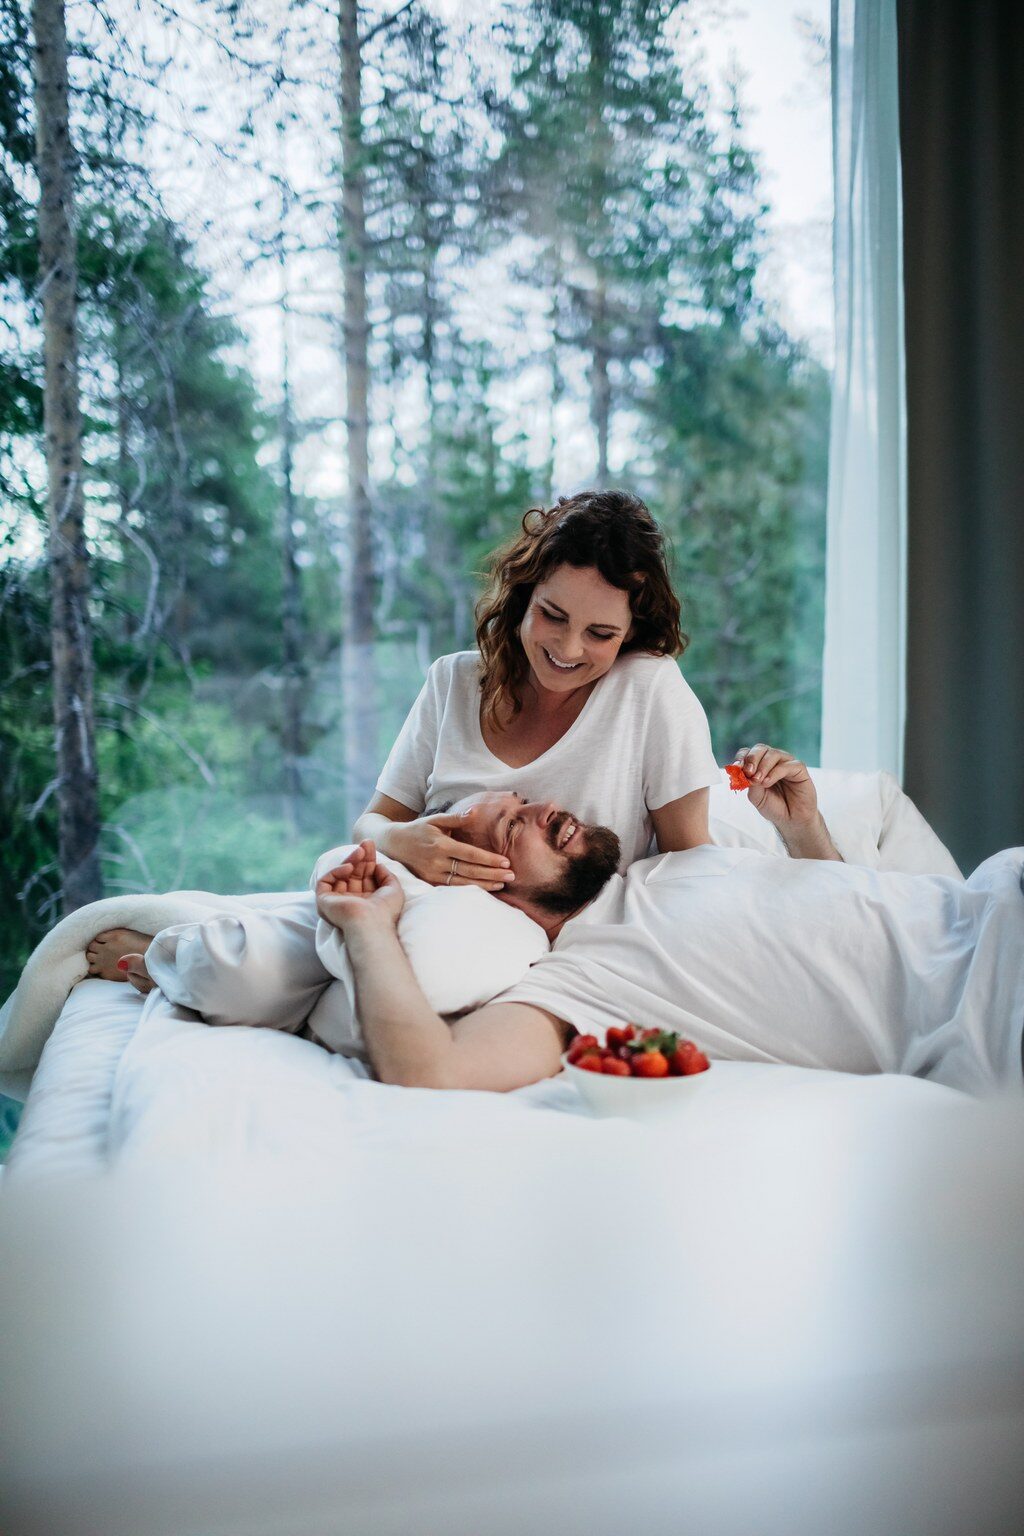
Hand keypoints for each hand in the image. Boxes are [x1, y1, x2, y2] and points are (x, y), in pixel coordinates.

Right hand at [315, 840, 404, 931]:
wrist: (371, 924)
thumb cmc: (385, 911)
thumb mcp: (393, 889)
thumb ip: (386, 876)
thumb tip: (377, 865)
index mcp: (366, 900)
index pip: (364, 875)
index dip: (367, 859)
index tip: (370, 844)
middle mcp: (351, 900)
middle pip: (353, 872)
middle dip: (359, 856)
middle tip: (366, 842)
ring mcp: (337, 901)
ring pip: (340, 874)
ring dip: (350, 860)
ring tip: (359, 852)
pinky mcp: (324, 901)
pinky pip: (325, 881)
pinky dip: (336, 871)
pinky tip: (349, 868)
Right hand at [385, 812, 513, 890]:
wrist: (392, 844)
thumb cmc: (417, 829)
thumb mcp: (435, 819)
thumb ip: (455, 818)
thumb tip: (475, 812)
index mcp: (441, 845)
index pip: (470, 854)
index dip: (489, 860)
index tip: (505, 863)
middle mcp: (437, 862)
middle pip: (470, 870)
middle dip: (492, 875)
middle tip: (511, 876)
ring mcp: (432, 874)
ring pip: (463, 883)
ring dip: (484, 885)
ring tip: (502, 885)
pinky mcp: (429, 882)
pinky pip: (453, 888)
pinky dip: (469, 890)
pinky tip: (483, 890)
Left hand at [732, 744, 818, 829]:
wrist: (791, 820)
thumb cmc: (773, 806)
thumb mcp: (756, 797)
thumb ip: (750, 783)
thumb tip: (745, 772)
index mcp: (760, 764)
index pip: (748, 753)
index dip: (741, 758)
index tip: (736, 768)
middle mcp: (773, 760)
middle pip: (760, 748)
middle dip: (752, 759)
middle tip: (748, 772)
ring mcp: (787, 763)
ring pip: (773, 754)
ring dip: (763, 766)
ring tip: (757, 780)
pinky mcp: (799, 769)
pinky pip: (787, 765)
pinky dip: (775, 772)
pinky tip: (767, 782)